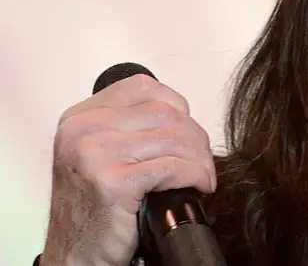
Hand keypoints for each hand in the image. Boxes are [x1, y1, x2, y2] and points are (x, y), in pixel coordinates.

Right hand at [41, 74, 215, 265]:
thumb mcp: (101, 155)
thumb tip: (182, 118)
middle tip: (203, 162)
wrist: (76, 256)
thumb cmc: (94, 209)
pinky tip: (198, 186)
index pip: (145, 87)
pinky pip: (173, 166)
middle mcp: (84, 130)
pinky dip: (195, 175)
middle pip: (165, 113)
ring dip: (200, 159)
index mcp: (81, 117)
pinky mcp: (113, 181)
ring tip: (203, 177)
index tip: (187, 133)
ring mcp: (95, 153)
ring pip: (174, 138)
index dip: (177, 108)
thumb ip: (130, 128)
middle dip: (195, 138)